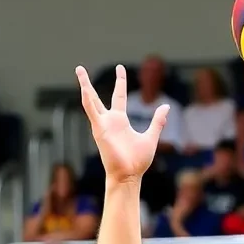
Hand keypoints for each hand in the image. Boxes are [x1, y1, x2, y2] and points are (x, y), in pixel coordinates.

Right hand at [76, 65, 167, 182]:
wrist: (129, 175)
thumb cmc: (138, 162)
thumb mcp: (151, 137)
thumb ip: (157, 121)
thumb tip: (166, 106)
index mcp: (120, 121)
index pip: (119, 96)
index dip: (119, 82)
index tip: (119, 68)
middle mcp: (109, 121)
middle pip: (96, 97)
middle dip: (88, 83)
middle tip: (80, 69)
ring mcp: (102, 125)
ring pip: (90, 101)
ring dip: (84, 86)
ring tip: (78, 69)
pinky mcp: (99, 130)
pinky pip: (92, 113)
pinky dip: (88, 101)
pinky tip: (85, 89)